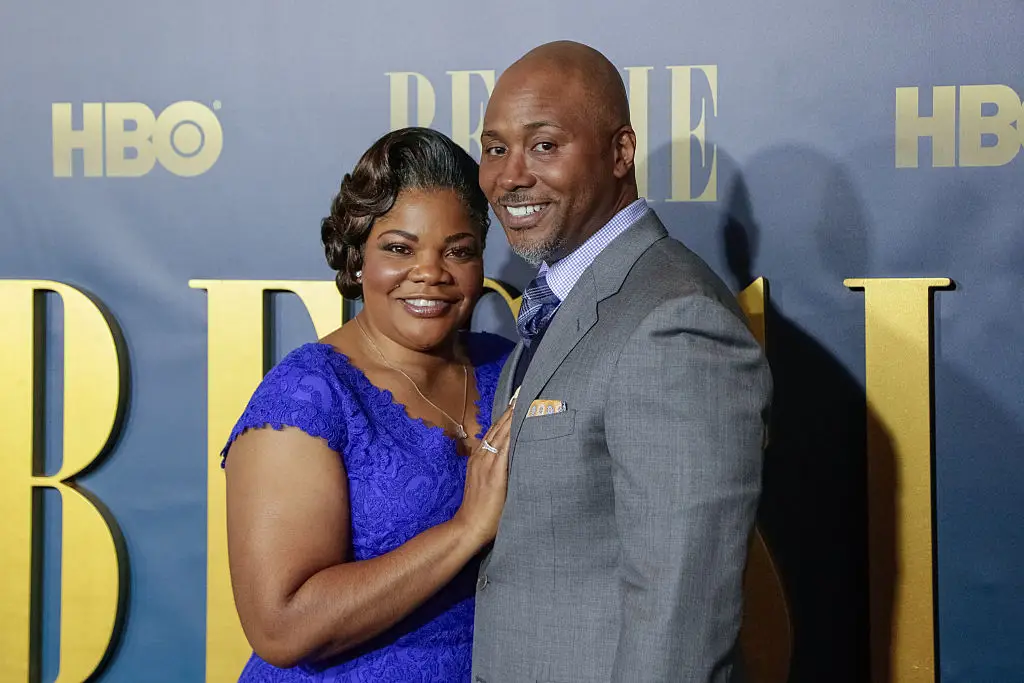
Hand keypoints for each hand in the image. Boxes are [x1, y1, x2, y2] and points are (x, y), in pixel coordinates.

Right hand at [453, 406, 512, 548]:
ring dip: (513, 416)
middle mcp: (482, 456)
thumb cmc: (481, 509)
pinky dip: (513, 434)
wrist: (469, 526)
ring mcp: (487, 464)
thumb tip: (512, 460)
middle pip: (499, 427)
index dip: (506, 414)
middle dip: (512, 409)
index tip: (518, 399)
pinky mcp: (495, 473)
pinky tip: (522, 424)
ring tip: (525, 400)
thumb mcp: (485, 483)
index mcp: (479, 457)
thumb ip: (496, 470)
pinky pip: (505, 449)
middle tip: (525, 392)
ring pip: (502, 433)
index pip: (494, 430)